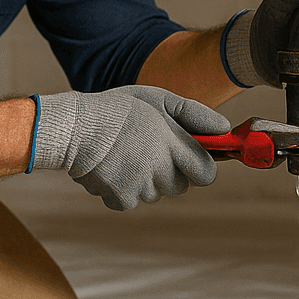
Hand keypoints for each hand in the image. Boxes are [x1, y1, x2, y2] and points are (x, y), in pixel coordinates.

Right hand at [32, 86, 230, 210]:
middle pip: (182, 185)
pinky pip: (134, 199)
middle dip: (173, 171)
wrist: (73, 128)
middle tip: (151, 149)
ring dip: (148, 179)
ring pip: (157, 193)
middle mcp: (158, 167)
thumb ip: (194, 114)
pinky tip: (114, 168)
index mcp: (170, 141)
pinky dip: (126, 188)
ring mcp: (139, 187)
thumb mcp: (158, 99)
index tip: (192, 157)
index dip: (202, 166)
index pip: (207, 172)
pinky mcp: (121, 199)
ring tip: (127, 154)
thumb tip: (225, 129)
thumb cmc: (118, 109)